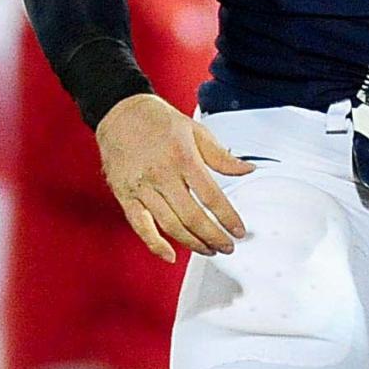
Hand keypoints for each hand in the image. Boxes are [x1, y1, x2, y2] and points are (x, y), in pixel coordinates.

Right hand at [97, 94, 249, 260]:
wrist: (120, 113)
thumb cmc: (159, 121)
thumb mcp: (196, 131)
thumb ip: (221, 156)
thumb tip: (247, 170)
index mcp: (183, 159)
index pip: (212, 197)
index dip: (228, 218)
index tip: (239, 231)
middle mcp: (162, 175)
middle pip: (192, 217)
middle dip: (213, 237)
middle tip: (227, 247)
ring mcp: (142, 188)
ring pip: (170, 225)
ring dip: (192, 243)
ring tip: (208, 250)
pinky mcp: (125, 195)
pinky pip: (140, 226)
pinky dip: (155, 244)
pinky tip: (170, 255)